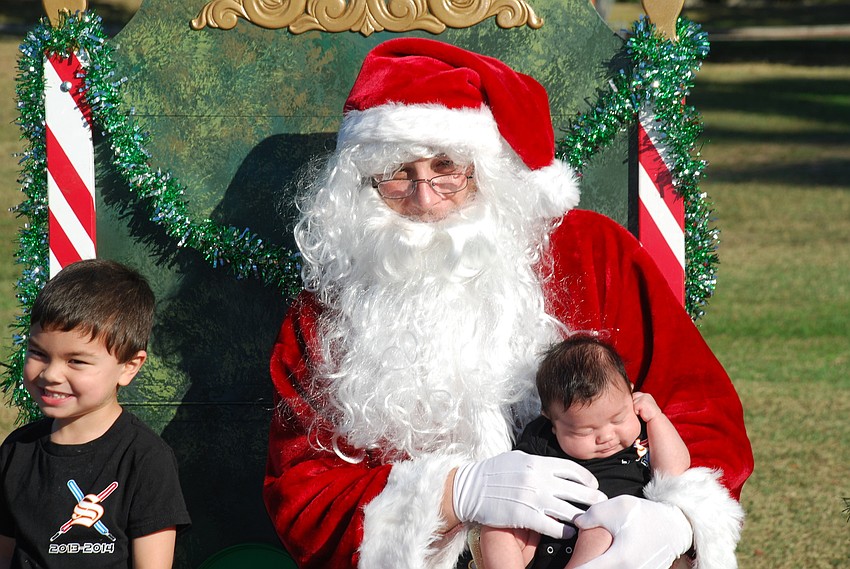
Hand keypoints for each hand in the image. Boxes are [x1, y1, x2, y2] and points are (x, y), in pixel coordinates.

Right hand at [452, 451, 605, 538]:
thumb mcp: (516, 458)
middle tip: (600, 503)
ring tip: (588, 520)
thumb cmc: (492, 472)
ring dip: (582, 516)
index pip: (572, 469)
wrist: (469, 488)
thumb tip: (554, 468)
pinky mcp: (525, 517)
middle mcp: (538, 479)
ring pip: (569, 510)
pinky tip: (568, 533)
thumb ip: (537, 462)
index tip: (592, 485)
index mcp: (536, 462)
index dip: (587, 479)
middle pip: (577, 490)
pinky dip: (564, 531)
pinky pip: (553, 527)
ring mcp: (533, 499)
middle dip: (592, 498)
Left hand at [573, 495, 692, 568]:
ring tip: (590, 561)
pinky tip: (605, 561)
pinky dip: (612, 567)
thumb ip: (591, 515)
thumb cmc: (646, 515)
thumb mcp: (617, 507)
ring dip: (601, 566)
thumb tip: (576, 522)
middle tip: (573, 564)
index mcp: (620, 559)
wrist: (675, 525)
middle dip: (584, 567)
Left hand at [632, 391, 660, 421]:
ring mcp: (643, 398)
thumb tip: (631, 399)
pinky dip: (637, 412)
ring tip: (642, 411)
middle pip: (632, 397)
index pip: (635, 394)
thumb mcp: (646, 404)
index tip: (639, 406)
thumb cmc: (650, 414)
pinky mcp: (641, 403)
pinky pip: (634, 408)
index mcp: (647, 395)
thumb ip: (640, 400)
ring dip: (636, 408)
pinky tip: (643, 413)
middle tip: (641, 409)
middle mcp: (645, 395)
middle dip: (634, 404)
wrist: (656, 419)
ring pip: (632, 403)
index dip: (635, 401)